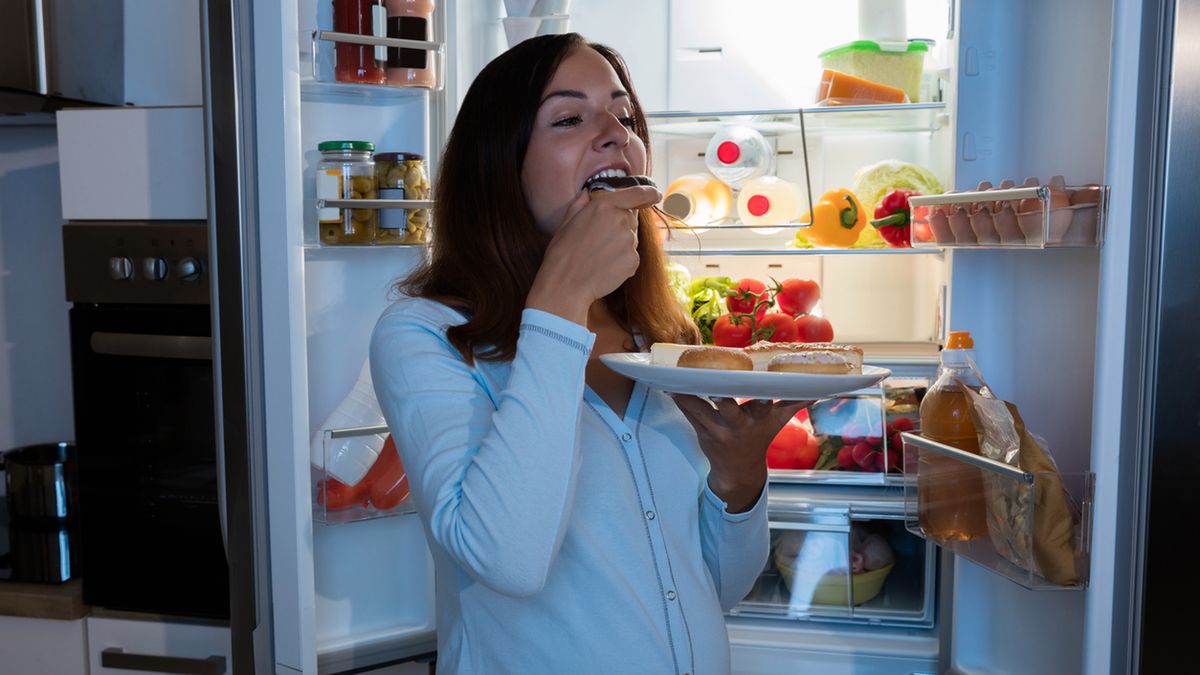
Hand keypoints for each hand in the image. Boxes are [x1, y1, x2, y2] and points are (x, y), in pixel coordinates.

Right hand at [527, 185, 661, 324]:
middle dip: (620, 226)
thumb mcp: (567, 221)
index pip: (637, 194)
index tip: (655, 195)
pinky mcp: (633, 260)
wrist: (566, 284)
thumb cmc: (562, 253)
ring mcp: (629, 241)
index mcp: (604, 205)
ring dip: (620, 245)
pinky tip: (605, 266)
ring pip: (631, 239)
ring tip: (599, 256)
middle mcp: (621, 220)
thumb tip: (587, 194)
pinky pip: (632, 257)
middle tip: (599, 241)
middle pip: (631, 219)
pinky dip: (622, 261)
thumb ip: (581, 204)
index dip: (649, 194)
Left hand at [671, 396, 814, 512]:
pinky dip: (679, 399)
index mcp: (758, 420)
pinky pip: (688, 413)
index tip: (759, 389)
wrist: (738, 471)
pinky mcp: (701, 430)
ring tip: (675, 379)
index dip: (761, 398)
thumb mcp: (778, 423)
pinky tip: (667, 385)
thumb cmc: (759, 439)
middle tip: (711, 384)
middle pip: (728, 408)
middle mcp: (738, 425)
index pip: (761, 405)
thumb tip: (821, 389)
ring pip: (701, 409)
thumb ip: (795, 403)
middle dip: (721, 398)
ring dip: (688, 395)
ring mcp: (717, 429)